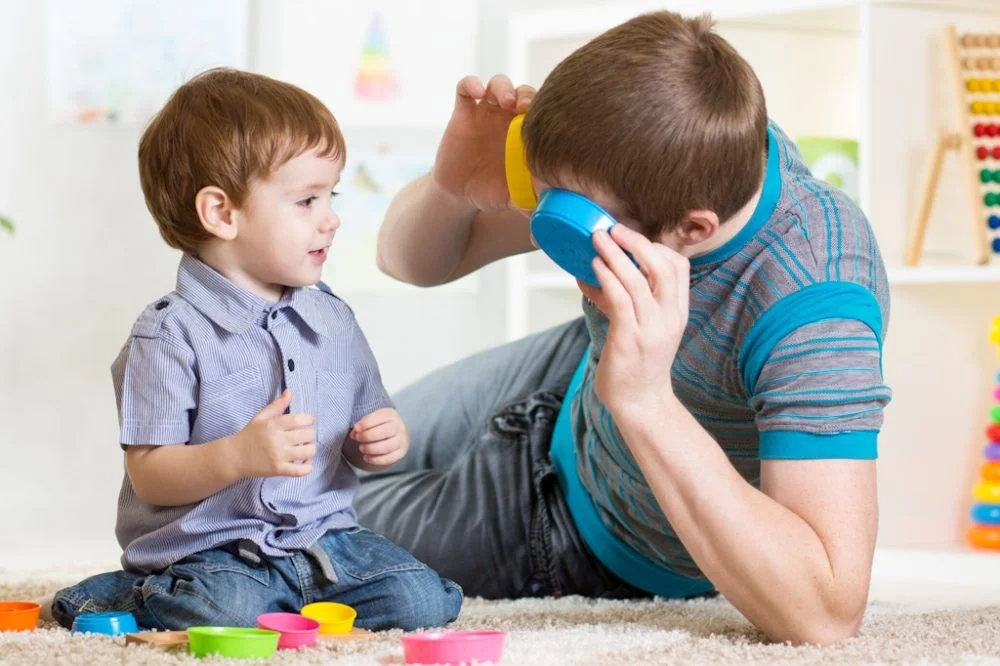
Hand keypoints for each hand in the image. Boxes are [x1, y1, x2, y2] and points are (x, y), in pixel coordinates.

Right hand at [231, 389, 316, 477]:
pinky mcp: (278, 470)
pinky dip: (307, 468)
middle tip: (305, 435)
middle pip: (307, 435)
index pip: (299, 419)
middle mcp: (277, 440)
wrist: (234, 457)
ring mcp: (278, 456)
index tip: (309, 421)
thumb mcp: (261, 417)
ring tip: (305, 448)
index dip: (309, 419)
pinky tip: (306, 463)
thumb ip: (277, 405)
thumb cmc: (249, 435)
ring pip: (307, 452)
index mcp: (273, 425)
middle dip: (310, 434)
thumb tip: (290, 391)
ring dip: (311, 449)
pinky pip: (300, 471)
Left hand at [350, 408, 408, 467]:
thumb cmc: (379, 425)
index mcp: (390, 415)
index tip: (356, 429)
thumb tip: (354, 434)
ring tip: (361, 448)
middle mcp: (399, 426)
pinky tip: (366, 457)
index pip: (379, 418)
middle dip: (368, 436)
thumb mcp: (371, 420)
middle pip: (385, 431)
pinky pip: (390, 458)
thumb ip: (361, 425)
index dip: (365, 424)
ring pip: (388, 446)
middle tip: (358, 438)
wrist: (395, 432)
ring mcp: (402, 440)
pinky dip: (376, 460)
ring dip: (371, 449)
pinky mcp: (401, 452)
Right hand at [432, 74, 535, 211]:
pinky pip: (465, 88)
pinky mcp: (463, 112)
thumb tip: (549, 212)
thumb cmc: (492, 193)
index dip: (544, 110)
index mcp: (525, 135)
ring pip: (498, 84)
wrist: (460, 195)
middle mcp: (507, 119)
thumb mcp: (513, 197)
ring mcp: (485, 112)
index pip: (541, 111)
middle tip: (524, 107)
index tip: (544, 120)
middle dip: (525, 95)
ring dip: (502, 87)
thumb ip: (531, 200)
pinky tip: (476, 92)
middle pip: (522, 91)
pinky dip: (471, 84)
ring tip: (504, 101)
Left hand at [577, 225, 689, 419]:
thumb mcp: (641, 326)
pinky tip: (593, 268)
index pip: (679, 267)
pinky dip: (607, 279)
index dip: (656, 247)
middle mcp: (670, 317)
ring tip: (597, 240)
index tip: (632, 239)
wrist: (641, 404)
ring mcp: (652, 329)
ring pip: (639, 280)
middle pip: (664, 266)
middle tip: (614, 229)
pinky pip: (621, 300)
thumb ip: (624, 299)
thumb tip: (595, 273)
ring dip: (615, 255)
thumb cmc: (637, 364)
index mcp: (677, 311)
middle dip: (637, 243)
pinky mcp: (631, 340)